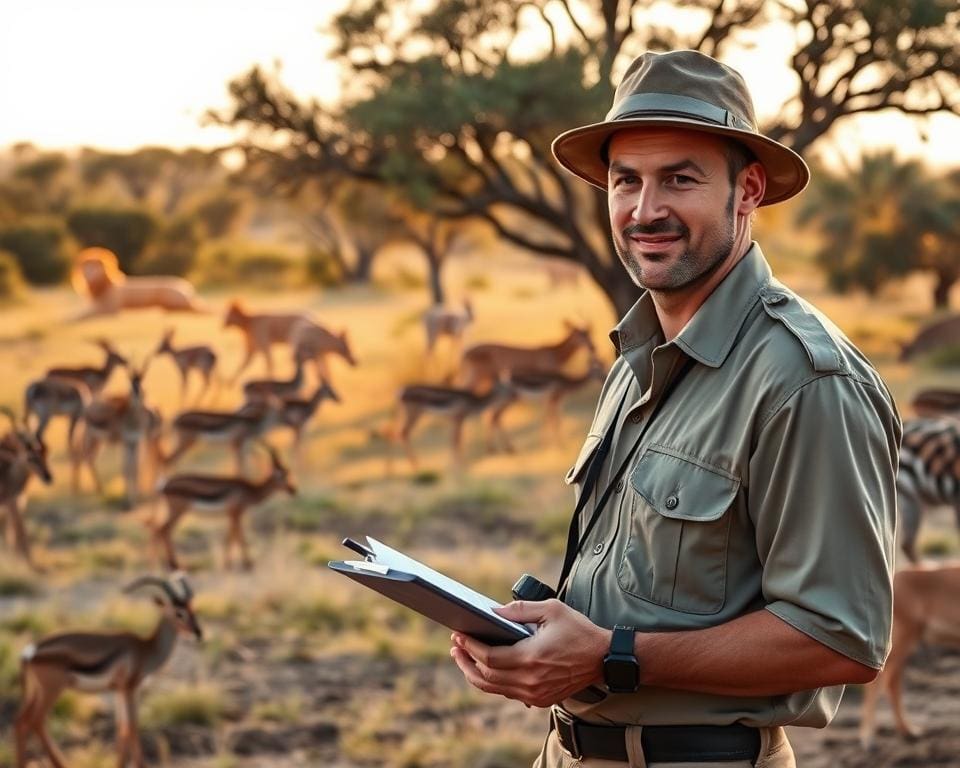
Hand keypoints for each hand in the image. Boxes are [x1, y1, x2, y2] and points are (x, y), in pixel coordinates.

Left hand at [449, 599, 610, 707]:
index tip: (459, 635)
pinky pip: (507, 693)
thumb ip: (520, 609)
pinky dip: (492, 682)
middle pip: (486, 677)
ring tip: (463, 658)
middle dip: (466, 661)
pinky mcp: (539, 699)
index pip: (489, 657)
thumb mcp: (551, 610)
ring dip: (475, 674)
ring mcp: (535, 693)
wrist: (603, 658)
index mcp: (531, 657)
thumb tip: (494, 612)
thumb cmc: (579, 631)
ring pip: (494, 689)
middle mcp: (530, 680)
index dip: (471, 647)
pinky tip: (486, 669)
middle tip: (456, 647)